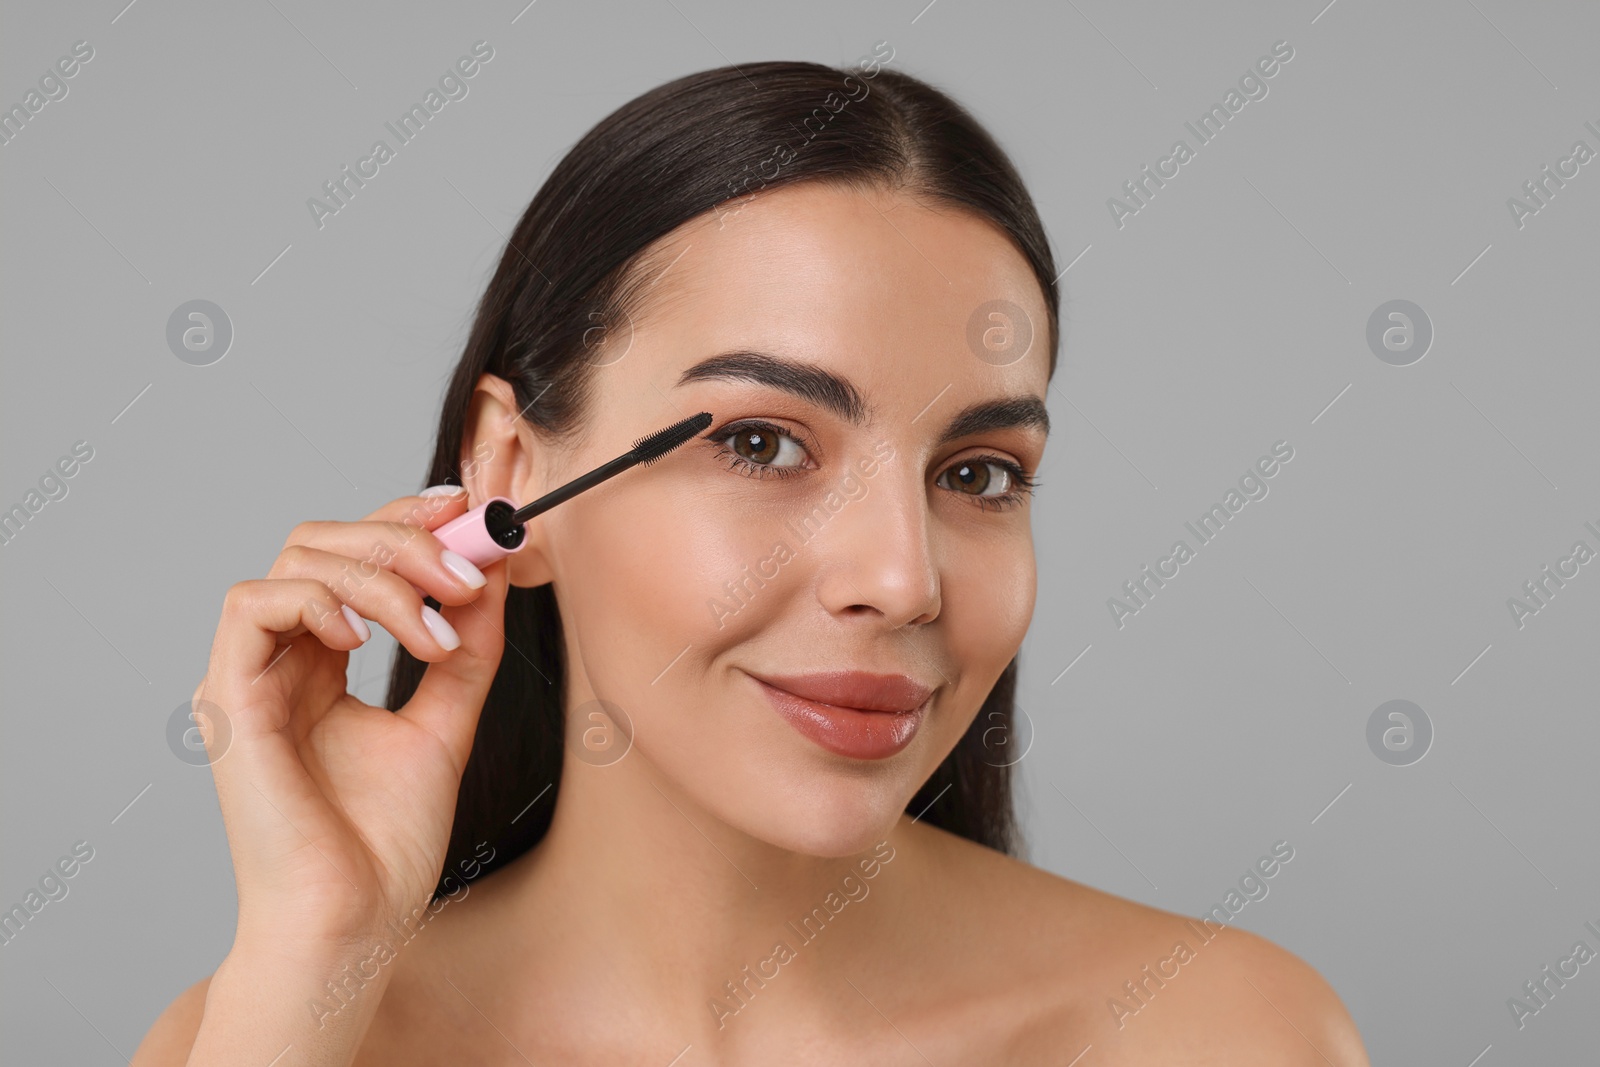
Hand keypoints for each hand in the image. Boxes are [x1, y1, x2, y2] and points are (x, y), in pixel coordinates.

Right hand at [191, 488, 508, 955]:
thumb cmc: (385, 843)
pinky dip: (316, 599)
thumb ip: (465, 649)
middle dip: (403, 540)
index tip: (464, 509)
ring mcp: (252, 676)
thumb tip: (490, 571)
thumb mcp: (446, 723)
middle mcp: (283, 660)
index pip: (353, 556)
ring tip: (433, 636)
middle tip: (464, 576)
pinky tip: (364, 639)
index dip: (403, 518)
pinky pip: (252, 604)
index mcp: (323, 662)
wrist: (354, 920)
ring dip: (380, 575)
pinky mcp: (229, 699)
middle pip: (325, 542)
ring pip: (297, 560)